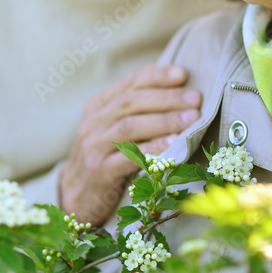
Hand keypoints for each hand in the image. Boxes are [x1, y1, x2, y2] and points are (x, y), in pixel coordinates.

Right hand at [59, 64, 200, 226]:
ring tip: (192, 118)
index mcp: (97, 106)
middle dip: (167, 97)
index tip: (183, 75)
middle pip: (132, 102)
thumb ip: (133, 109)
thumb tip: (172, 86)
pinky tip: (175, 143)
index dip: (157, 76)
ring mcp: (94, 147)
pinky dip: (154, 147)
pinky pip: (129, 156)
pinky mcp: (100, 171)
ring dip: (165, 120)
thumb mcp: (110, 129)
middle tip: (195, 98)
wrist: (76, 197)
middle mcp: (93, 122)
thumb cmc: (103, 158)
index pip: (130, 83)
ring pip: (131, 126)